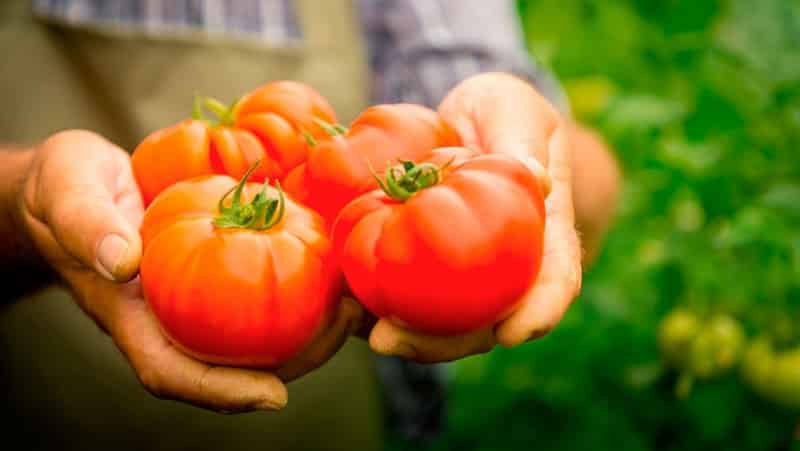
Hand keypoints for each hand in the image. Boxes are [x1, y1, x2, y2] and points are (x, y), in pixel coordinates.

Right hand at [15, 130, 361, 411]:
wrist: (79, 180)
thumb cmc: (67, 189)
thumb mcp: (68, 194)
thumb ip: (88, 225)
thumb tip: (122, 260)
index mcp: (134, 316)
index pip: (174, 372)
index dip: (223, 392)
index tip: (273, 396)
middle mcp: (174, 317)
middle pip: (234, 364)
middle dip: (294, 359)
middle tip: (345, 325)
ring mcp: (198, 298)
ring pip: (257, 334)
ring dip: (310, 328)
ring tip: (354, 301)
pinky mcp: (218, 270)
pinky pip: (262, 289)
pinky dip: (301, 284)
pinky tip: (334, 263)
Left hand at [367, 72, 582, 362]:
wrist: (464, 125)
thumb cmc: (500, 115)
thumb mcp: (514, 110)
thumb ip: (522, 140)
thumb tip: (537, 179)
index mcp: (544, 234)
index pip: (555, 280)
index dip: (539, 311)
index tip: (513, 333)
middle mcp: (504, 268)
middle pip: (484, 322)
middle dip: (443, 344)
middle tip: (393, 340)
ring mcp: (462, 275)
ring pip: (441, 323)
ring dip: (403, 337)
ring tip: (363, 333)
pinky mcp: (421, 269)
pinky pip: (402, 295)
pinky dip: (373, 305)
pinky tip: (344, 303)